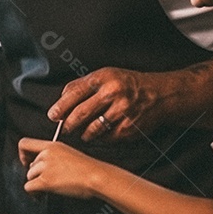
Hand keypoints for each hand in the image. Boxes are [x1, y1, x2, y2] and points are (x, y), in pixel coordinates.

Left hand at [19, 138, 99, 198]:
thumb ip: (54, 156)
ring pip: (29, 176)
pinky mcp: (45, 181)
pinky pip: (29, 187)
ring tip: (46, 189)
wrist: (97, 176)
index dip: (23, 154)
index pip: (25, 143)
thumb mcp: (69, 154)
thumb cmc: (89, 169)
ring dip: (36, 184)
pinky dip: (33, 193)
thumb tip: (44, 167)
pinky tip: (41, 195)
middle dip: (35, 175)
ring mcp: (45, 167)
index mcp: (53, 145)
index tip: (27, 162)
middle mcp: (47, 154)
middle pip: (28, 165)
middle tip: (44, 182)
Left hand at [49, 67, 177, 141]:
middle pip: (80, 114)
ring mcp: (121, 111)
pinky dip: (100, 138)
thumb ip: (83, 85)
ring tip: (83, 132)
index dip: (60, 107)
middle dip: (68, 125)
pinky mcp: (128, 128)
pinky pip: (106, 138)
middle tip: (64, 128)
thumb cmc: (128, 84)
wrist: (159, 95)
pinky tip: (102, 132)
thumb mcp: (106, 75)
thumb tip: (61, 100)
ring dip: (83, 134)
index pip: (75, 93)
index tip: (53, 116)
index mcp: (104, 78)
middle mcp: (113, 93)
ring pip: (91, 129)